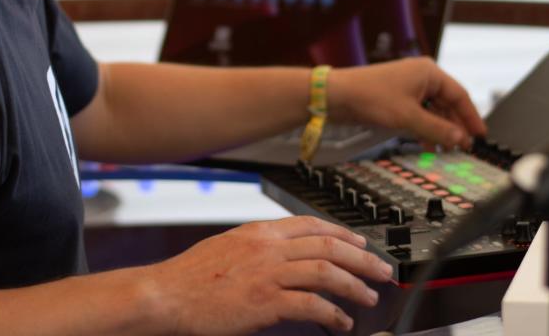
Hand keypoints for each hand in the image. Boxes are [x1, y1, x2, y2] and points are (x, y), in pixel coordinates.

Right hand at [144, 216, 392, 333]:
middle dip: (362, 258)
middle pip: (328, 245)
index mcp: (259, 232)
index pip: (311, 224)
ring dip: (354, 285)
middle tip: (382, 270)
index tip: (361, 244)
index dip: (343, 234)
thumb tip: (284, 260)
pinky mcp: (266, 301)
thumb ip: (258, 250)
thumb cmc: (190, 278)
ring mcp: (268, 273)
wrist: (166, 295)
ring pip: (326, 271)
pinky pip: (311, 305)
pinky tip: (340, 323)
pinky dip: (332, 314)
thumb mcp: (227, 248)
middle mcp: (268, 247)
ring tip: (369, 296)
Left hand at [328, 57, 485, 148]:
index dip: (471, 117)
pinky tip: (428, 144)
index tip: (480, 135)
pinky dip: (426, 127)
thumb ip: (437, 130)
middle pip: (448, 103)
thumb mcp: (408, 117)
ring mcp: (409, 85)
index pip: (460, 95)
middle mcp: (421, 76)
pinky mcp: (397, 96)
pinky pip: (420, 112)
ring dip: (440, 129)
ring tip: (447, 149)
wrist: (337, 95)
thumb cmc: (369, 97)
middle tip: (465, 146)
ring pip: (434, 109)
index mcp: (429, 72)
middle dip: (455, 126)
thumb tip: (459, 139)